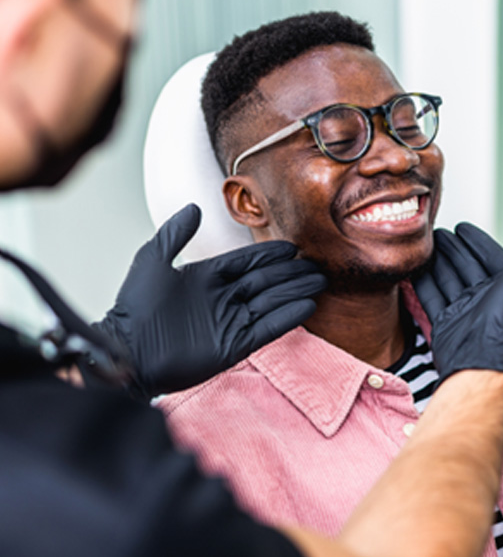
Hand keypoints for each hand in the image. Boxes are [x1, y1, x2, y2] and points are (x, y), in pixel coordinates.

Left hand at [96, 204, 326, 399]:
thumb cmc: (134, 306)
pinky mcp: (235, 345)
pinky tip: (307, 305)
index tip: (291, 247)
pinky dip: (288, 316)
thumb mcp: (152, 260)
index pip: (246, 262)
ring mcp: (230, 322)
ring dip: (295, 291)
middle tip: (315, 265)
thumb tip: (194, 207)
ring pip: (271, 301)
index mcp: (206, 277)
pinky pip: (267, 327)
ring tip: (319, 282)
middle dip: (291, 272)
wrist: (128, 350)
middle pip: (265, 280)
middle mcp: (222, 298)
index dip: (269, 254)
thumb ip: (174, 233)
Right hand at [413, 223, 502, 400]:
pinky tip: (415, 268)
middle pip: (465, 265)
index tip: (462, 226)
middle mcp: (485, 298)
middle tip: (436, 232)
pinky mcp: (444, 322)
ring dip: (437, 261)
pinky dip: (423, 282)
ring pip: (447, 278)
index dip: (477, 240)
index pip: (489, 256)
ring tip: (425, 245)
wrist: (480, 358)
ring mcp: (464, 310)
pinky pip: (431, 296)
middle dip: (453, 247)